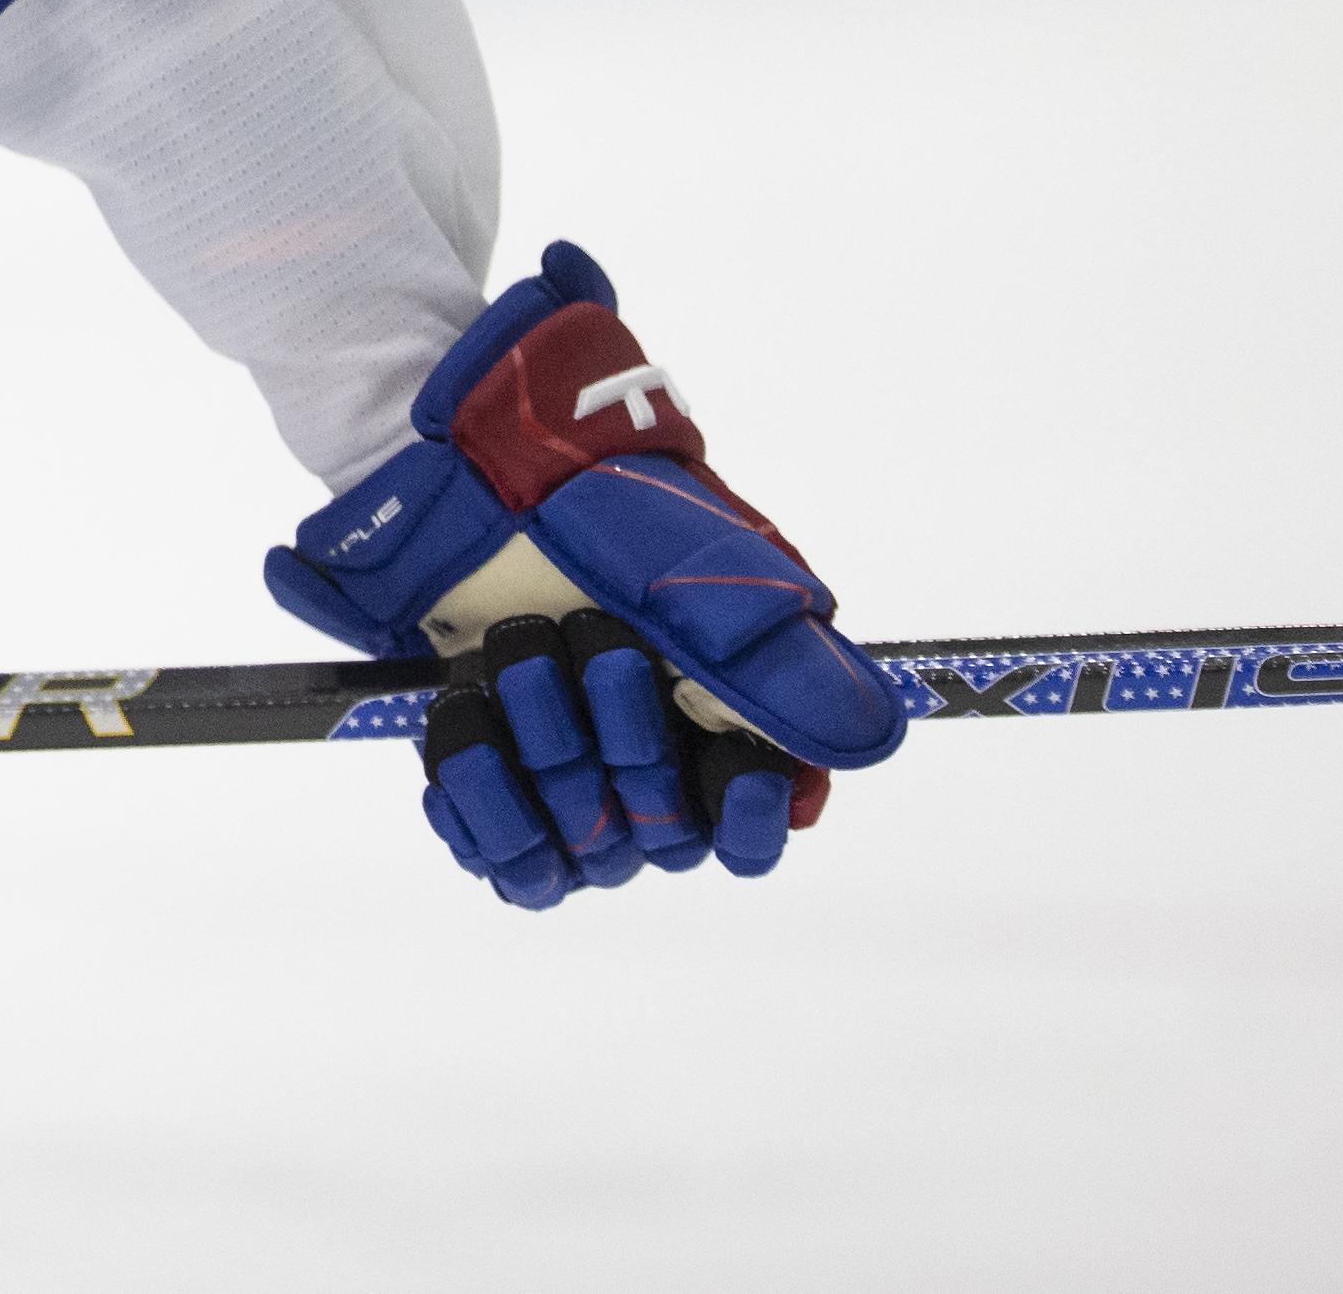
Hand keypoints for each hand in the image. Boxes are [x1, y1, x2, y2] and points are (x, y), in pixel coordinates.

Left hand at [268, 240, 901, 908]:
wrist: (474, 482)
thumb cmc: (603, 521)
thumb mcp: (708, 584)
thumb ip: (787, 671)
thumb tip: (873, 739)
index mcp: (721, 728)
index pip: (752, 837)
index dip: (746, 818)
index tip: (733, 767)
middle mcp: (651, 764)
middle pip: (658, 840)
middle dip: (625, 745)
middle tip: (595, 645)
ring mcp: (571, 778)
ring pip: (581, 851)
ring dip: (544, 752)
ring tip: (517, 656)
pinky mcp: (495, 780)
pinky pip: (504, 860)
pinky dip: (482, 808)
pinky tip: (469, 733)